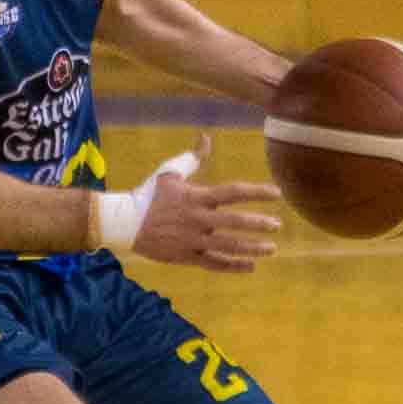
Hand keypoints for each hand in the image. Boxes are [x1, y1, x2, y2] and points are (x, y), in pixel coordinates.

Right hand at [129, 134, 280, 272]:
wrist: (125, 223)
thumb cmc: (150, 195)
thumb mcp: (170, 173)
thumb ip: (192, 157)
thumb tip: (206, 137)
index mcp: (197, 197)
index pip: (233, 192)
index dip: (257, 192)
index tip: (277, 194)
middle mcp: (198, 219)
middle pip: (234, 222)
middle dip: (258, 224)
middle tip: (277, 225)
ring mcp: (193, 240)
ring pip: (228, 246)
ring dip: (252, 248)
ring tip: (271, 249)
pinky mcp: (187, 257)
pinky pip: (214, 264)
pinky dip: (233, 266)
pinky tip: (251, 266)